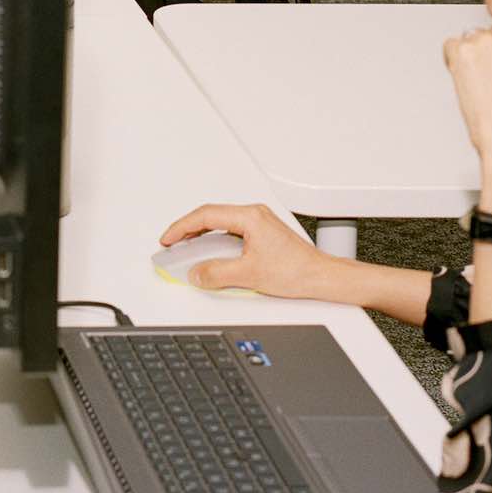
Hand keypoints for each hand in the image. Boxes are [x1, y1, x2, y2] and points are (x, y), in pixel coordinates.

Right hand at [158, 204, 343, 302]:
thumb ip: (217, 273)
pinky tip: (212, 253)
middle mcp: (255, 214)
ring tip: (187, 248)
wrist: (323, 278)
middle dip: (188, 229)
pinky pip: (232, 231)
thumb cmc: (297, 271)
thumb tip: (197, 273)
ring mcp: (260, 222)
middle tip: (172, 243)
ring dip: (202, 235)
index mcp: (250, 216)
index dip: (182, 227)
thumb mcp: (250, 274)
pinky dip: (216, 240)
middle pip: (211, 215)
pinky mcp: (263, 233)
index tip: (169, 239)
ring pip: (221, 223)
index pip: (206, 216)